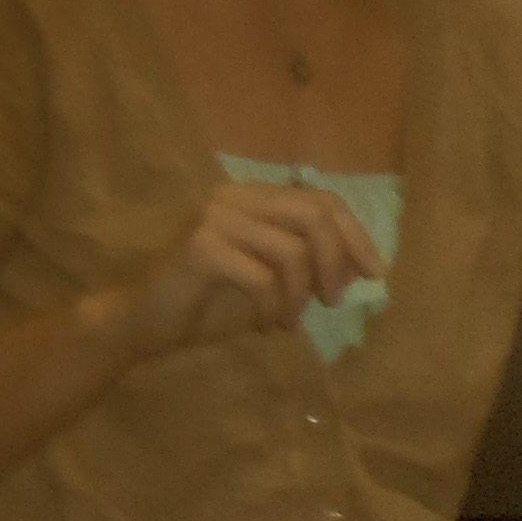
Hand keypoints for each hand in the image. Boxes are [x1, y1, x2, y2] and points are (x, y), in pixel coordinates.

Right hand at [117, 177, 381, 357]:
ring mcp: (213, 218)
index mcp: (253, 197)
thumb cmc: (211, 300)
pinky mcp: (199, 248)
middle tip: (332, 301)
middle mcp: (233, 197)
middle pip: (314, 215)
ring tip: (289, 320)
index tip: (374, 274)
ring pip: (292, 251)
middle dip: (337, 263)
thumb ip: (311, 264)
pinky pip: (261, 278)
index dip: (356, 235)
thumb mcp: (274, 280)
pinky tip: (264, 324)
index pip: (322, 199)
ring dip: (300, 295)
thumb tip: (363, 266)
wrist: (147, 320)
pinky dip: (273, 308)